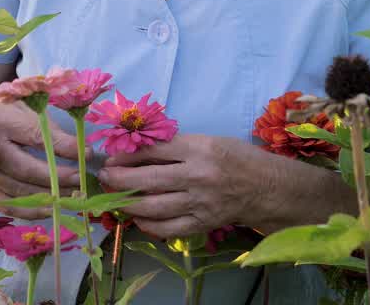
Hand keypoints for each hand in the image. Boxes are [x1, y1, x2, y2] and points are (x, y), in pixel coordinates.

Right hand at [0, 99, 82, 219]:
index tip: (87, 155)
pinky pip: (6, 204)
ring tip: (71, 198)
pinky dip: (29, 210)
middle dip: (57, 180)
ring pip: (16, 192)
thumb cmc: (5, 114)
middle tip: (83, 182)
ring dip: (47, 198)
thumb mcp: (28, 112)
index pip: (35, 138)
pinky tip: (49, 209)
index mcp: (0, 123)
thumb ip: (52, 132)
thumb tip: (82, 152)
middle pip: (25, 172)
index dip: (62, 149)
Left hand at [96, 134, 264, 238]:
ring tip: (115, 198)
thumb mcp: (207, 141)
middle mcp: (198, 175)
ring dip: (128, 203)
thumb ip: (175, 147)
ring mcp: (200, 202)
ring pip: (153, 207)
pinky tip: (139, 219)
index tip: (111, 157)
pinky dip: (148, 225)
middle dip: (119, 180)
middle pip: (148, 180)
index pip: (153, 150)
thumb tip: (136, 152)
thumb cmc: (235, 157)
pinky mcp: (202, 223)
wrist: (266, 187)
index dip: (127, 155)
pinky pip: (168, 228)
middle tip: (104, 177)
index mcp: (199, 148)